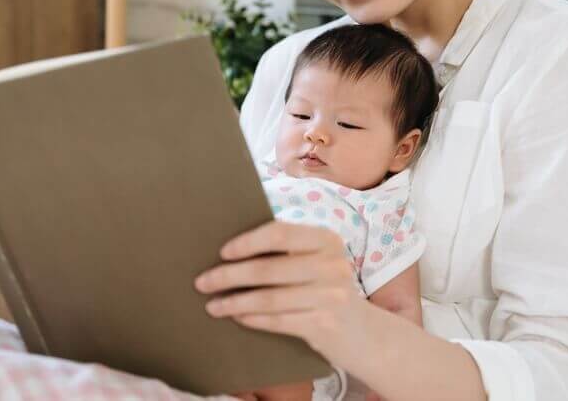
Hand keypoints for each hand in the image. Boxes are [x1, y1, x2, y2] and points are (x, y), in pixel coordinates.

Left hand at [193, 220, 369, 366]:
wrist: (365, 333)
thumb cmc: (326, 290)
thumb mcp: (317, 262)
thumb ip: (287, 252)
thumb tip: (230, 249)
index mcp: (326, 239)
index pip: (280, 233)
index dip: (247, 242)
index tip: (222, 251)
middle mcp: (332, 264)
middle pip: (268, 269)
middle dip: (229, 276)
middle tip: (202, 282)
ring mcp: (330, 296)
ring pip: (269, 298)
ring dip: (234, 302)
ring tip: (212, 305)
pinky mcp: (325, 325)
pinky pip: (277, 320)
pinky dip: (252, 319)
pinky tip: (237, 317)